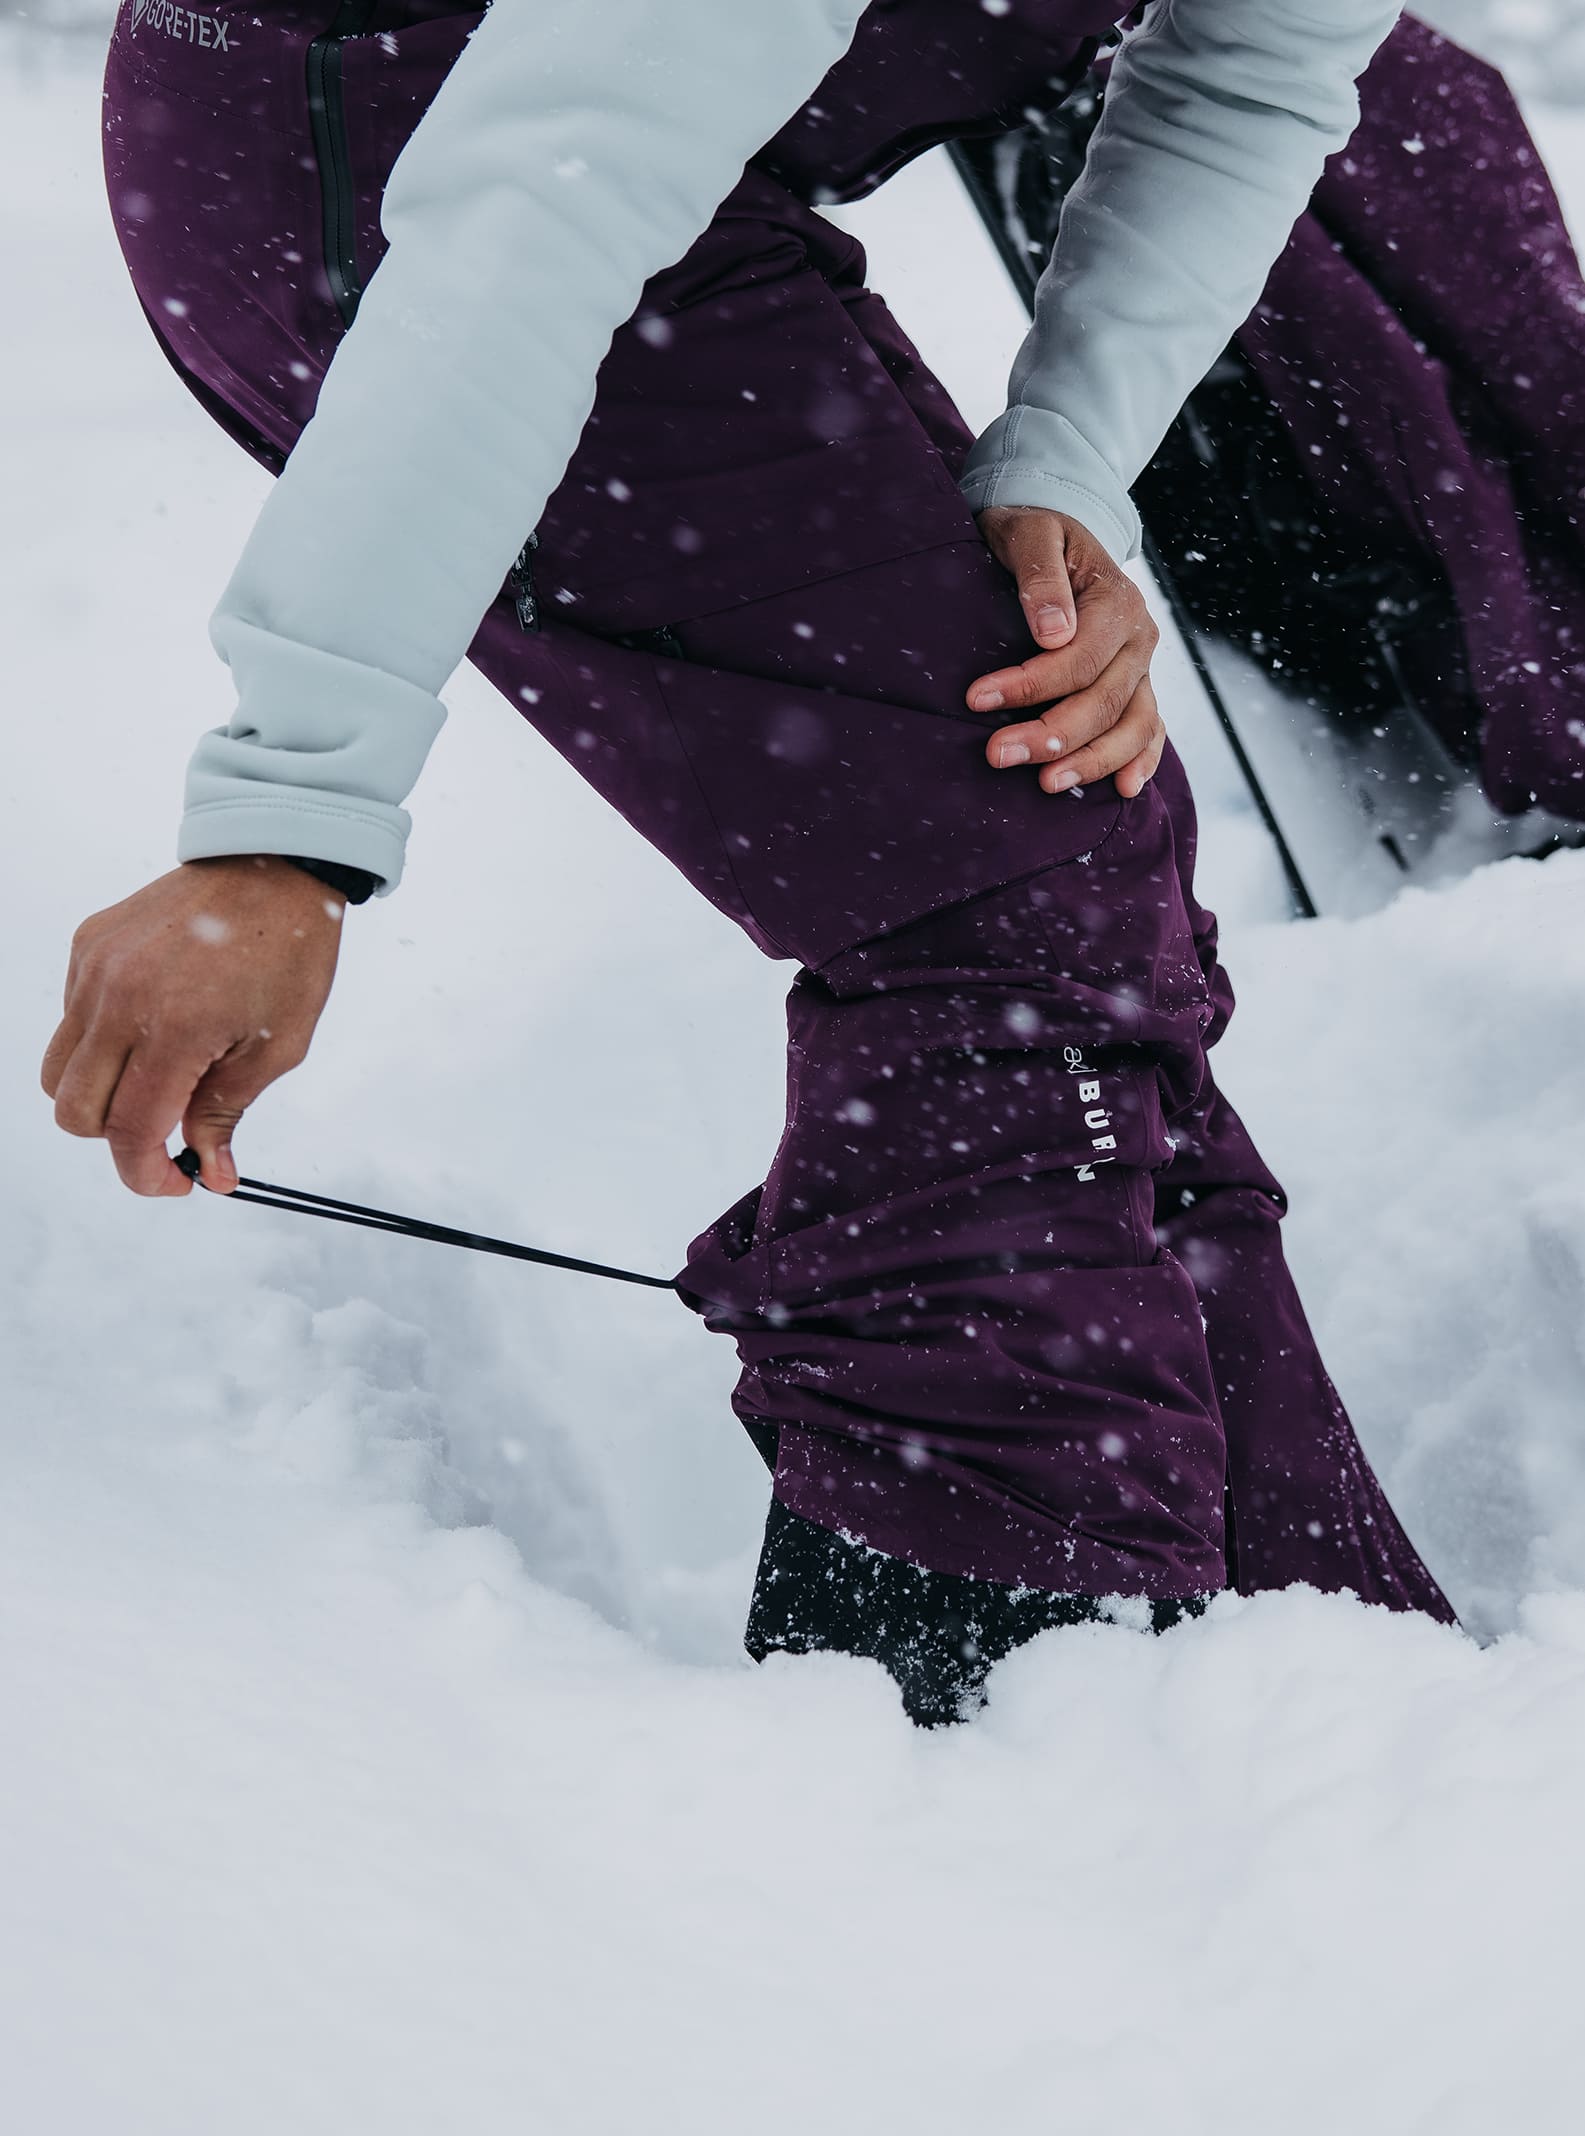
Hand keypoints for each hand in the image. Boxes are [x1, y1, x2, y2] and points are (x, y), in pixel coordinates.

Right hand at [41, 856, 345, 1197]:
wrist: (272, 866)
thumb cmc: (287, 955)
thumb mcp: (277, 1047)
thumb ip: (227, 1113)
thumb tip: (209, 1173)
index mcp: (173, 1029)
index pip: (128, 1131)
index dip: (143, 1174)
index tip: (173, 1184)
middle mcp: (119, 1000)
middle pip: (74, 1112)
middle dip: (115, 1139)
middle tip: (166, 1133)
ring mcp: (94, 971)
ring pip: (58, 1070)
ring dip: (100, 1094)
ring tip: (158, 1079)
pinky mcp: (86, 947)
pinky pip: (72, 1019)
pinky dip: (100, 1042)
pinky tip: (153, 1024)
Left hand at [968, 505, 1164, 797]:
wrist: (1058, 533)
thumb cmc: (1035, 533)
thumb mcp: (1031, 533)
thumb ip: (1040, 574)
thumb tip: (1053, 632)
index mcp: (1117, 602)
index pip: (1079, 658)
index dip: (1030, 686)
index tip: (978, 700)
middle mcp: (1138, 638)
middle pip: (1104, 701)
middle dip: (1052, 735)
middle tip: (997, 755)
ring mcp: (1141, 667)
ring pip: (1133, 726)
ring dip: (1091, 761)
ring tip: (1046, 784)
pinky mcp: (1136, 686)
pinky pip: (1150, 730)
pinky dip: (1141, 761)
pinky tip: (1122, 790)